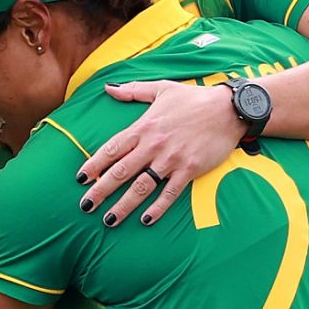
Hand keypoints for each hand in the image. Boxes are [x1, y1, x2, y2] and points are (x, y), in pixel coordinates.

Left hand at [77, 81, 241, 226]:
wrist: (228, 109)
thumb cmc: (194, 99)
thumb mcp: (161, 88)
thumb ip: (133, 91)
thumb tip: (108, 88)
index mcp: (144, 127)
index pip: (112, 148)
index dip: (95, 164)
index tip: (80, 178)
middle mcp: (153, 145)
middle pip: (121, 171)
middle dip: (101, 190)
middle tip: (85, 206)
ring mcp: (171, 159)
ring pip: (141, 186)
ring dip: (124, 205)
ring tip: (109, 220)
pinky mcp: (189, 170)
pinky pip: (170, 193)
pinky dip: (157, 208)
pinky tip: (145, 220)